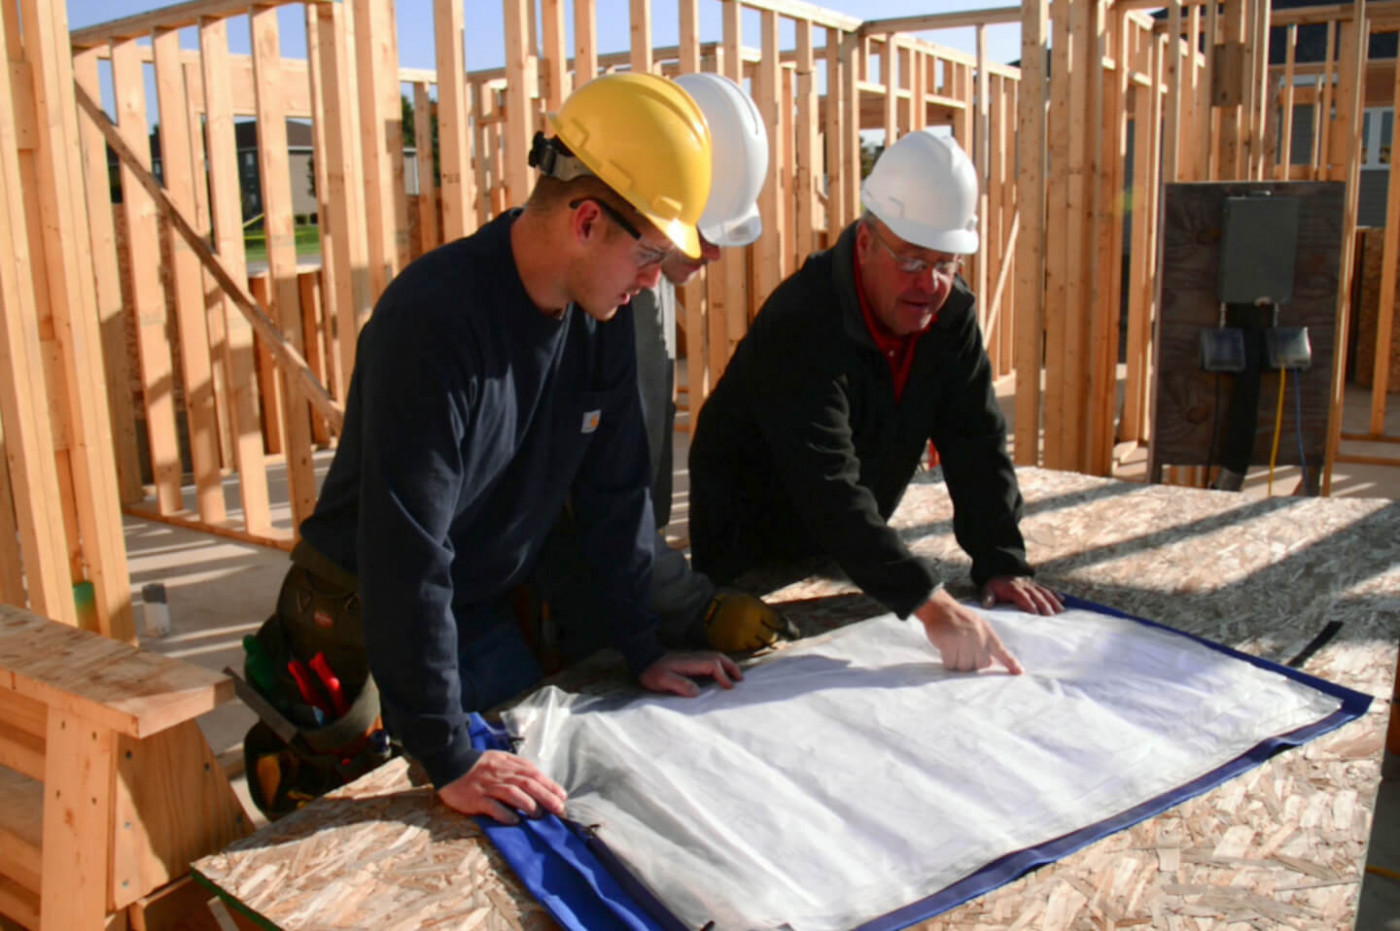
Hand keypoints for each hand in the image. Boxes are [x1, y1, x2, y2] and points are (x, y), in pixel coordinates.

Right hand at [437, 750, 566, 824]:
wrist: (450, 764)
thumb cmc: (479, 765)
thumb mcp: (500, 759)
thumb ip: (518, 767)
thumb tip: (538, 779)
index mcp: (508, 764)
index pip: (533, 774)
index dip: (549, 785)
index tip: (562, 796)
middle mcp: (501, 774)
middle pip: (527, 784)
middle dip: (545, 796)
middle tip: (559, 808)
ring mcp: (488, 786)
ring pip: (511, 793)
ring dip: (527, 804)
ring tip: (538, 815)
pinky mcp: (476, 798)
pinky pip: (491, 806)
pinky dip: (504, 813)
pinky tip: (514, 821)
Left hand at [639, 651, 743, 696]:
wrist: (642, 659)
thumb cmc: (652, 672)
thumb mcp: (662, 680)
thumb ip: (679, 685)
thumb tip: (697, 692)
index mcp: (689, 663)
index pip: (712, 665)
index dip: (723, 675)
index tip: (729, 688)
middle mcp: (693, 658)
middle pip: (717, 657)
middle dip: (731, 667)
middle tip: (740, 680)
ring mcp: (692, 658)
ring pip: (714, 656)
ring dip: (727, 664)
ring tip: (735, 676)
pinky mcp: (689, 660)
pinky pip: (709, 659)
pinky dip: (719, 664)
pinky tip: (720, 673)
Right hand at [703, 591, 799, 651]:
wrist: (705, 609)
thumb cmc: (730, 602)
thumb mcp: (748, 599)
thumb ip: (764, 611)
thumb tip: (781, 623)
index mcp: (755, 609)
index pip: (778, 622)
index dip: (788, 628)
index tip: (795, 633)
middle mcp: (750, 624)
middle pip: (771, 636)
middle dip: (775, 637)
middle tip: (781, 639)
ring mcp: (741, 636)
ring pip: (760, 645)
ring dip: (763, 642)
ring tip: (763, 641)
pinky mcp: (733, 646)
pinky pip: (748, 650)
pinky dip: (751, 647)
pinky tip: (751, 643)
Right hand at [915, 588, 1021, 674]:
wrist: (940, 608)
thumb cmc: (959, 620)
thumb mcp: (977, 626)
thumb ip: (985, 643)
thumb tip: (990, 663)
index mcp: (987, 632)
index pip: (1001, 650)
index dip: (1010, 662)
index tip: (1019, 672)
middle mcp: (977, 636)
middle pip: (980, 665)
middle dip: (971, 664)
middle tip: (963, 653)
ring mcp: (963, 640)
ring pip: (964, 667)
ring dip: (958, 663)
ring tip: (953, 650)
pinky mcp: (948, 643)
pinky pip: (951, 664)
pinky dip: (948, 662)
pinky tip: (945, 651)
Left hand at [980, 575, 1062, 615]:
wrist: (1001, 571)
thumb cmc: (995, 586)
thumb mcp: (987, 589)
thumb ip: (988, 597)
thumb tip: (987, 605)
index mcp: (1013, 588)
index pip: (1022, 596)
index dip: (1028, 604)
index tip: (1035, 613)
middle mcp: (1025, 585)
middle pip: (1036, 595)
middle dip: (1044, 605)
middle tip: (1050, 616)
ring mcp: (1032, 584)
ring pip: (1044, 592)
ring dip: (1052, 601)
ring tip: (1060, 611)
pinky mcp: (1037, 585)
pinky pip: (1047, 589)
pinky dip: (1055, 594)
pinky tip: (1063, 601)